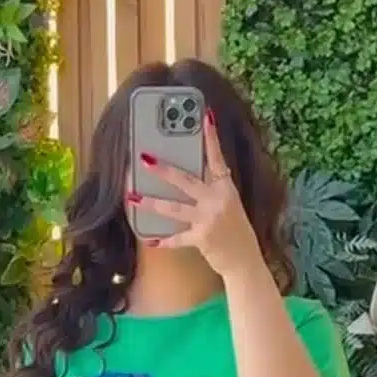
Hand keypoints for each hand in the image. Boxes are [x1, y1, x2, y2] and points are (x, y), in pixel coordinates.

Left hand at [131, 110, 262, 280]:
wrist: (245, 260)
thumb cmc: (235, 230)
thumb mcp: (229, 204)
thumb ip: (210, 190)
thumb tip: (182, 178)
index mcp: (226, 188)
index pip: (217, 158)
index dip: (211, 137)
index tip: (204, 116)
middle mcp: (218, 200)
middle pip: (186, 180)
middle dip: (164, 170)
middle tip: (144, 158)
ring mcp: (209, 219)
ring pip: (174, 208)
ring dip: (151, 203)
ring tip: (132, 196)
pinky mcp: (202, 238)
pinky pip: (177, 238)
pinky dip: (164, 241)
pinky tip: (150, 239)